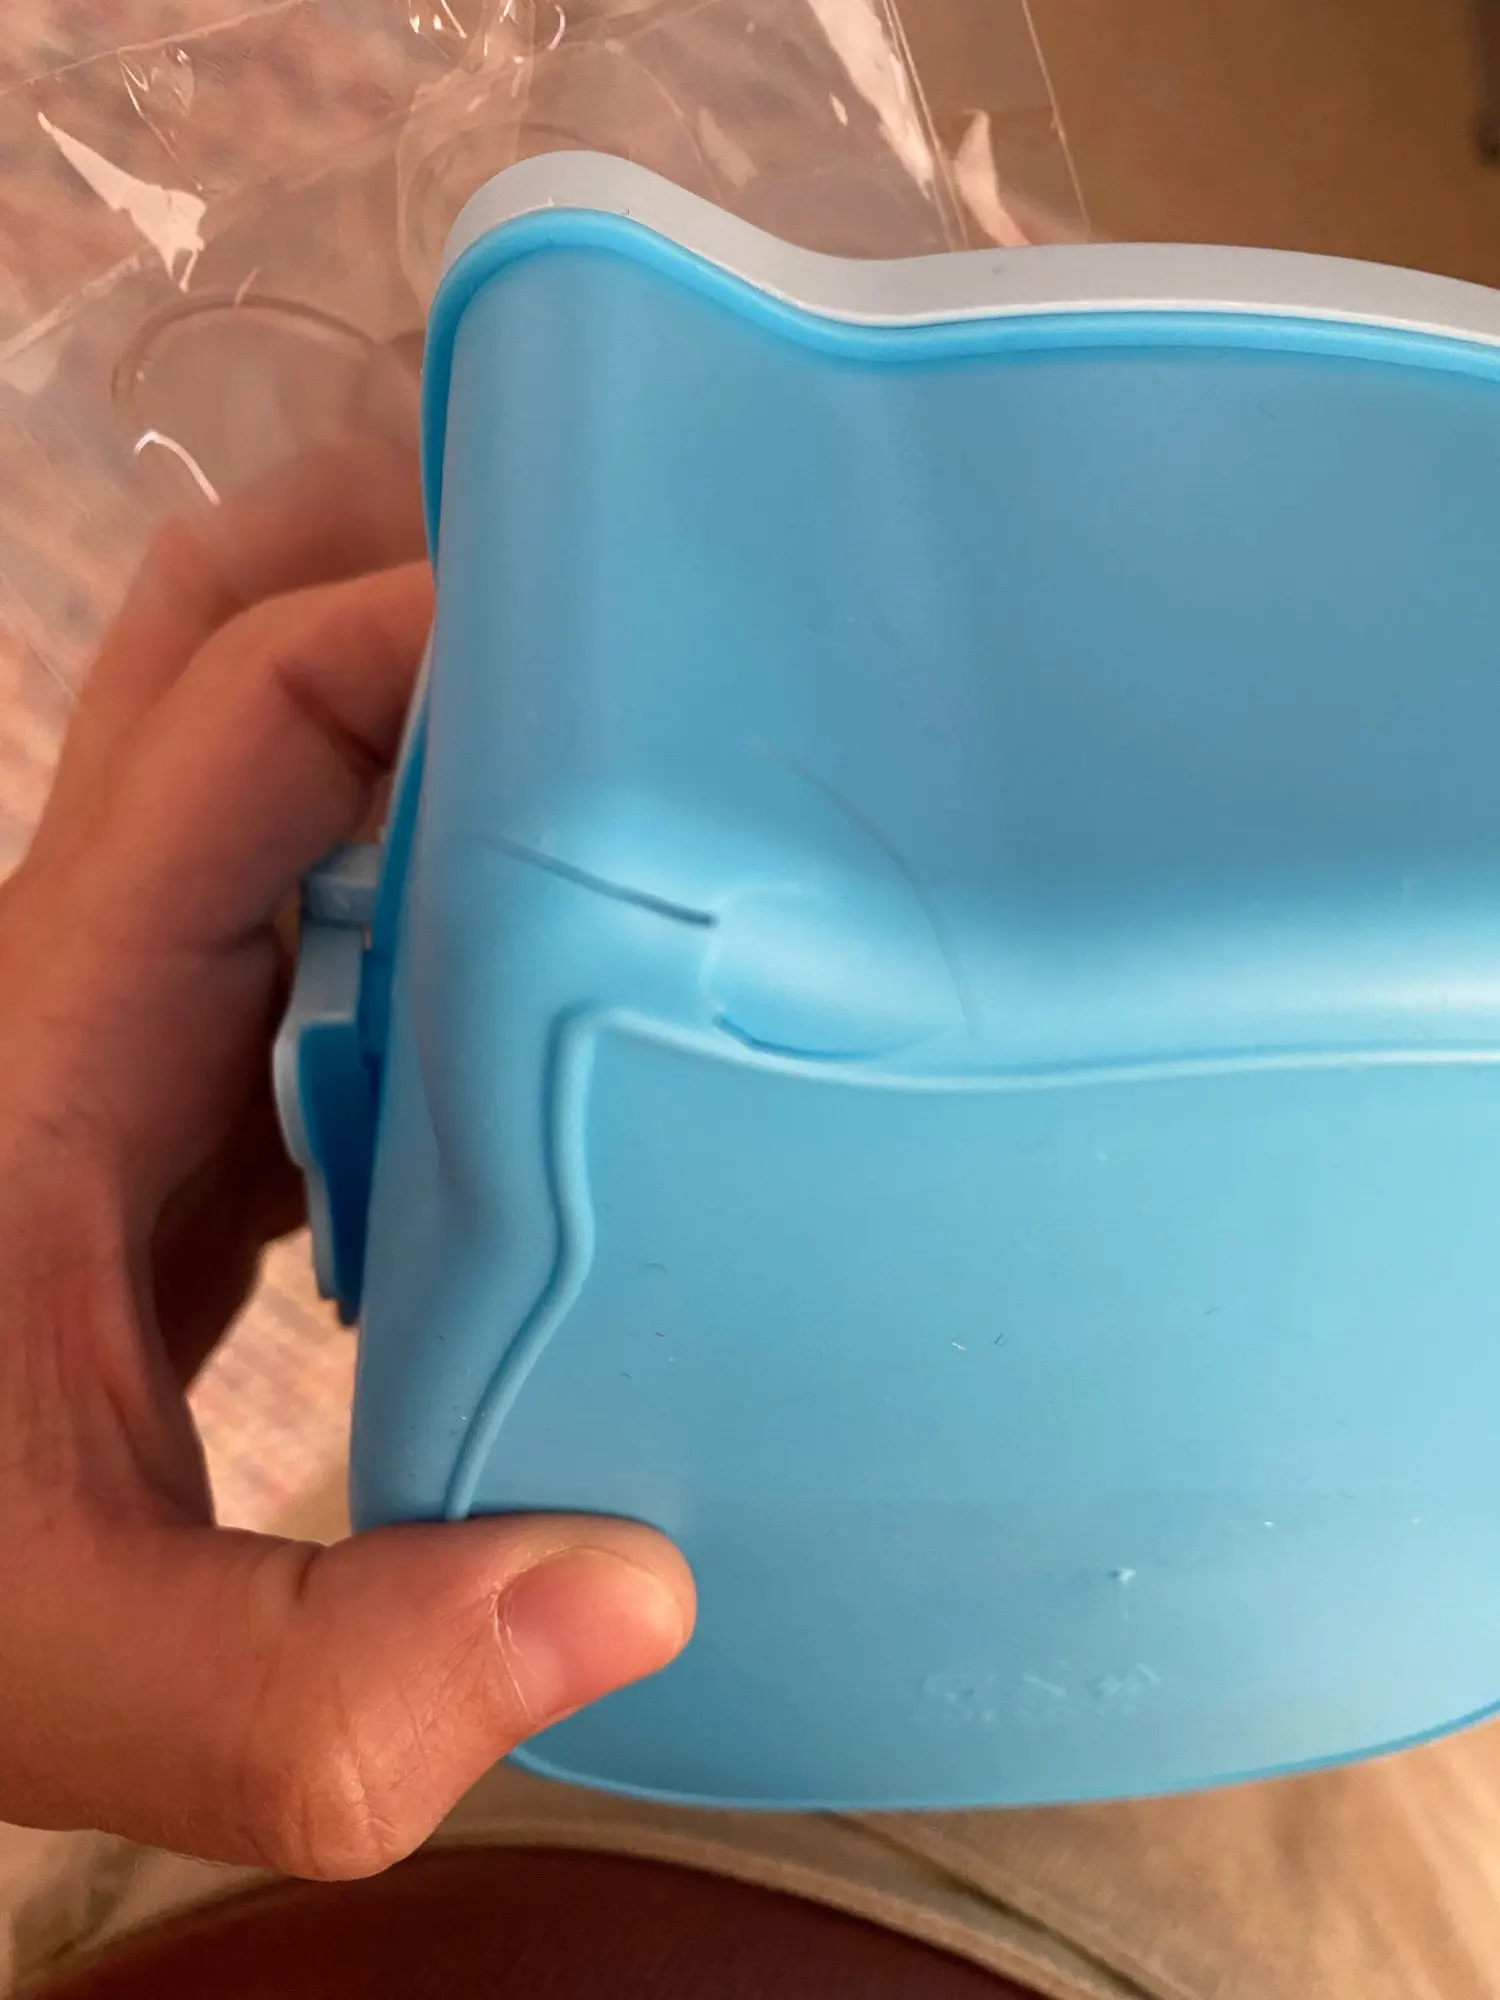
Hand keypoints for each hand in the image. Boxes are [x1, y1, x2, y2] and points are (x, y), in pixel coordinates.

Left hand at [0, 446, 693, 1877]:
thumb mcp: (76, 1661)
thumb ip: (321, 1682)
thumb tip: (639, 1593)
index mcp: (67, 1021)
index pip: (253, 698)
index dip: (438, 610)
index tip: (648, 638)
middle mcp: (101, 973)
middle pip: (236, 643)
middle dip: (420, 557)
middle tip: (638, 589)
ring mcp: (145, 1026)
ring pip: (284, 768)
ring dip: (443, 710)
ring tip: (648, 744)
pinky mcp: (197, 1105)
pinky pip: (326, 920)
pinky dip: (444, 878)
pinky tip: (580, 976)